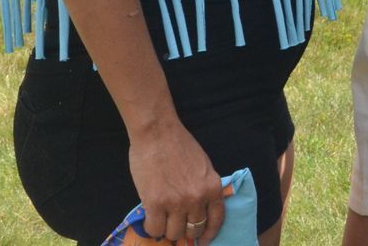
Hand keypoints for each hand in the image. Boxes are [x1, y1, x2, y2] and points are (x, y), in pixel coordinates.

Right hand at [127, 117, 225, 242]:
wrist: (158, 133)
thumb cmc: (179, 145)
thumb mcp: (203, 167)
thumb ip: (203, 188)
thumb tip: (199, 211)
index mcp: (213, 187)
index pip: (216, 220)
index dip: (209, 234)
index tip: (204, 240)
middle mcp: (198, 198)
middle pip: (193, 230)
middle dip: (185, 230)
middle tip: (176, 224)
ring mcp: (177, 202)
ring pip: (174, 233)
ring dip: (167, 229)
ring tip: (162, 219)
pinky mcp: (156, 204)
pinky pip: (155, 229)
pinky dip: (152, 227)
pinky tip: (151, 218)